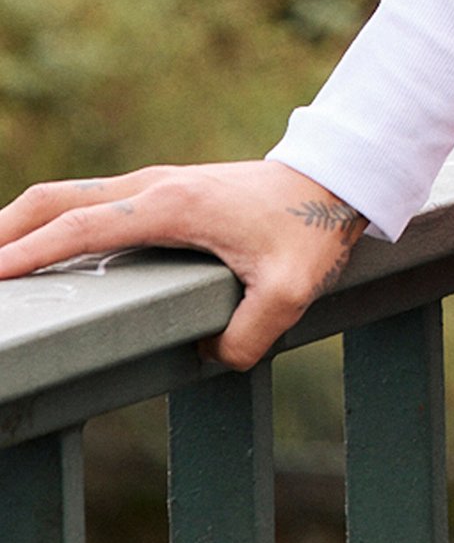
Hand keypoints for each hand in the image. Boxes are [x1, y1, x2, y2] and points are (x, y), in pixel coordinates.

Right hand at [0, 161, 367, 368]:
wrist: (332, 181)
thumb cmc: (310, 230)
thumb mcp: (291, 290)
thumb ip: (249, 334)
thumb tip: (212, 361)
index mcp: (170, 206)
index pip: (79, 229)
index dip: (29, 253)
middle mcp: (151, 186)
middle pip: (55, 200)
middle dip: (4, 230)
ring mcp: (152, 183)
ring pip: (67, 196)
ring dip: (22, 223)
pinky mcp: (160, 190)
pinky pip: (90, 203)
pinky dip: (52, 221)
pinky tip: (41, 250)